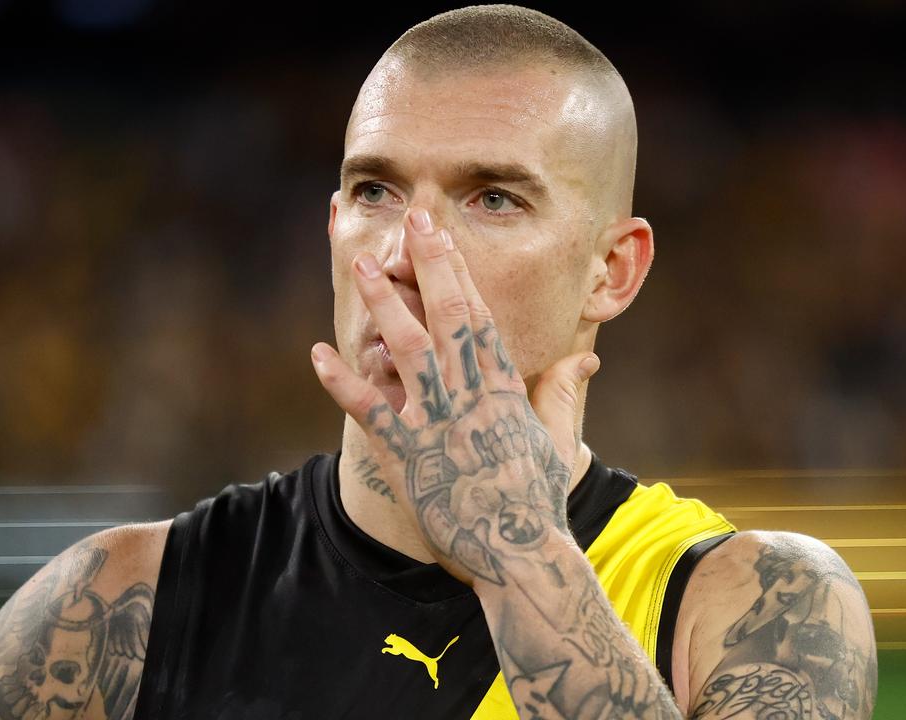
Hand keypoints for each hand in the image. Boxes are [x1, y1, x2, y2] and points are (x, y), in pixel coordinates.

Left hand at [310, 208, 599, 586]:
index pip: (479, 315)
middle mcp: (470, 395)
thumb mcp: (558, 440)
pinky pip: (369, 411)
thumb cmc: (538, 498)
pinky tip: (318, 353)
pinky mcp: (407, 457)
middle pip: (447, 316)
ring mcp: (437, 423)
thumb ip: (563, 393)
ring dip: (384, 305)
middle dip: (429, 264)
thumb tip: (586, 358)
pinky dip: (343, 382)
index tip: (442, 234)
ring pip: (407, 349)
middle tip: (412, 220)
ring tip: (366, 265)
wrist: (519, 553)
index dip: (457, 270)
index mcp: (504, 387)